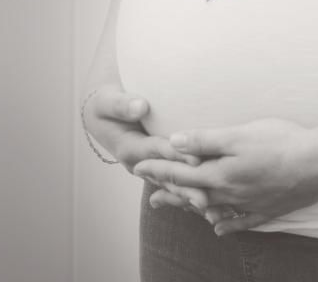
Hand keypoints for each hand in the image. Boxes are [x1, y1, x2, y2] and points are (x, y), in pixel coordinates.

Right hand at [81, 85, 204, 210]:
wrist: (102, 118)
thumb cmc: (106, 106)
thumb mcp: (107, 102)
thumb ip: (122, 105)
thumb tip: (140, 106)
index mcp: (128, 148)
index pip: (155, 151)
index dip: (175, 156)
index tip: (197, 161)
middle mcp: (140, 165)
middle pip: (167, 178)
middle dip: (186, 190)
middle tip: (206, 201)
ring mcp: (150, 172)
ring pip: (173, 188)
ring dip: (192, 200)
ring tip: (213, 214)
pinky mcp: (159, 173)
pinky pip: (177, 187)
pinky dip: (194, 197)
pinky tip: (215, 211)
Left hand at [133, 118, 317, 235]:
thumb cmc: (281, 142)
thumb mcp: (238, 134)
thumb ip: (205, 140)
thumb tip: (174, 143)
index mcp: (220, 174)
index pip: (181, 173)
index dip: (158, 169)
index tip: (139, 168)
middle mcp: (231, 194)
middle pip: (193, 195)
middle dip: (170, 193)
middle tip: (151, 196)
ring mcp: (250, 204)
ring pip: (214, 209)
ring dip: (194, 208)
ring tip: (180, 208)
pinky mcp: (269, 209)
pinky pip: (242, 222)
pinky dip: (227, 224)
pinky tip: (218, 228)